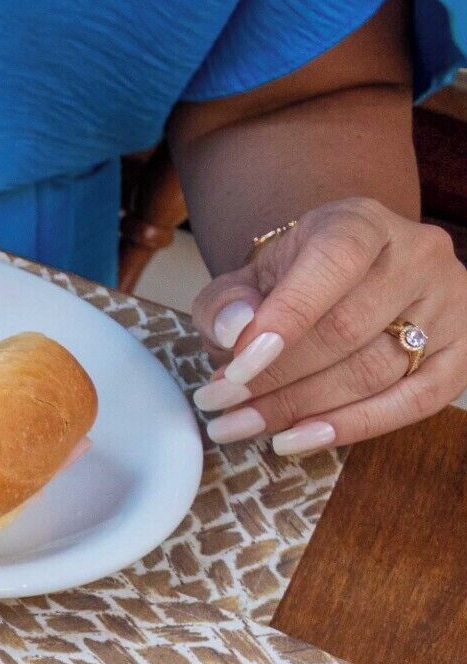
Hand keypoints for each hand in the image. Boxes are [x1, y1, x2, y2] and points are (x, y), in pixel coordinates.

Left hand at [189, 197, 466, 456]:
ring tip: (240, 426)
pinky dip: (354, 426)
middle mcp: (419, 256)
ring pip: (376, 369)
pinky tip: (298, 439)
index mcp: (364, 223)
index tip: (235, 368)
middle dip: (276, 378)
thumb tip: (234, 331)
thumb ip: (228, 301)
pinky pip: (416, 401)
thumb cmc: (292, 281)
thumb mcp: (248, 277)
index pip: (333, 264)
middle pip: (348, 329)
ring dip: (301, 408)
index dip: (285, 319)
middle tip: (220, 406)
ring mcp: (450, 304)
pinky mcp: (461, 352)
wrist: (345, 282)